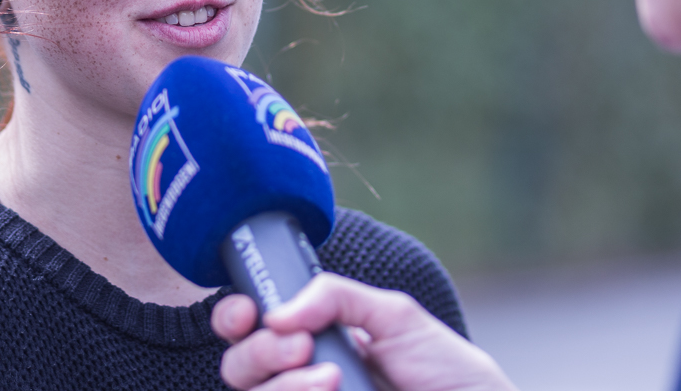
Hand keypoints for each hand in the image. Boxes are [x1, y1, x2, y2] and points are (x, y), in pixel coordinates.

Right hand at [212, 273, 516, 390]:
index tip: (247, 313)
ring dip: (284, 386)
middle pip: (239, 368)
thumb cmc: (446, 370)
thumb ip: (335, 298)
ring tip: (332, 380)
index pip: (250, 330)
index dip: (234, 318)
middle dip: (259, 352)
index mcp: (314, 340)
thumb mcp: (394, 315)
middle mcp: (303, 379)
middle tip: (302, 346)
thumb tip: (277, 312)